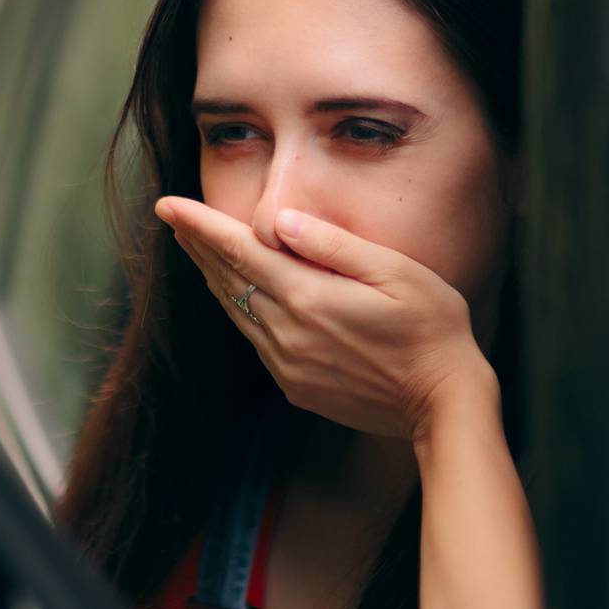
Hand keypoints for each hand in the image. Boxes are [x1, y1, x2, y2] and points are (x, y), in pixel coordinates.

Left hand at [154, 196, 495, 439]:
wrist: (442, 402)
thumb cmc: (432, 328)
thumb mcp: (395, 272)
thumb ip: (333, 245)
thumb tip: (280, 220)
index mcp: (308, 297)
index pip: (238, 250)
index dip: (199, 225)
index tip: (166, 205)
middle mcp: (287, 333)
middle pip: (228, 280)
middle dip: (198, 246)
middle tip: (172, 219)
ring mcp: (287, 364)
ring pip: (235, 310)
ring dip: (213, 277)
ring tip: (195, 249)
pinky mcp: (295, 386)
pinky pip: (254, 339)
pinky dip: (238, 309)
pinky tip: (237, 295)